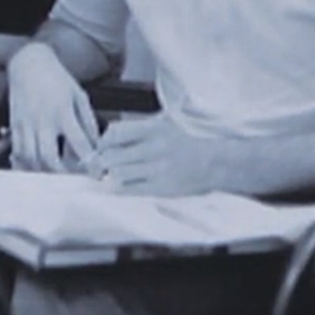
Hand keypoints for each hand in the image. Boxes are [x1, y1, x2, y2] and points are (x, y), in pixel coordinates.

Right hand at [7, 43, 99, 172]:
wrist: (28, 64)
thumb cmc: (56, 79)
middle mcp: (43, 120)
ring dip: (44, 172)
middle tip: (72, 180)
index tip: (97, 174)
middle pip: (50, 158)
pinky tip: (36, 168)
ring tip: (55, 176)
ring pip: (31, 159)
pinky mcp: (14, 126)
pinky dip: (26, 164)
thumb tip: (95, 146)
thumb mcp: (79, 96)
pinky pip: (18, 152)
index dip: (90, 162)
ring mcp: (26, 124)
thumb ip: (88, 122)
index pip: (79, 144)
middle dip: (62, 175)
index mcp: (63, 111)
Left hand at [90, 115, 209, 196]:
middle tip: (101, 164)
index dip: (103, 142)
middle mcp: (154, 148)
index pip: (114, 133)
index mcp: (153, 128)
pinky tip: (119, 185)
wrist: (213, 163)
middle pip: (111, 155)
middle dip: (102, 161)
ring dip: (110, 174)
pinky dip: (118, 187)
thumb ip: (136, 129)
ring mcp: (157, 169)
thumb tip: (106, 138)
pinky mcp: (160, 188)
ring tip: (114, 173)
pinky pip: (129, 189)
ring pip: (117, 173)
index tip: (101, 147)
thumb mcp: (163, 124)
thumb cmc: (185, 143)